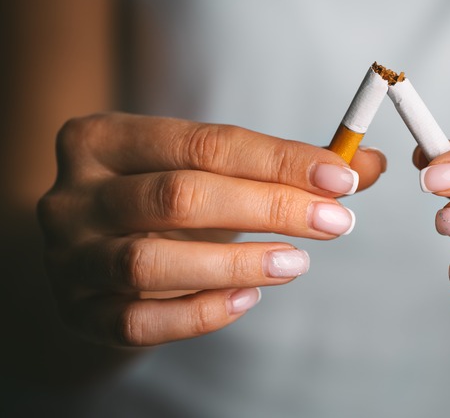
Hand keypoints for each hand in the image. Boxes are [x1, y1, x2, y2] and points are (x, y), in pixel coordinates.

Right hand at [37, 112, 384, 345]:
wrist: (98, 252)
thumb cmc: (168, 202)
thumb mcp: (214, 171)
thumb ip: (288, 166)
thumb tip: (368, 164)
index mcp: (103, 139)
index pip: (204, 142)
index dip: (279, 160)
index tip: (341, 177)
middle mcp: (73, 195)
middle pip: (179, 196)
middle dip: (269, 208)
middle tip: (335, 222)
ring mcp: (68, 258)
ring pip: (149, 262)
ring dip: (237, 262)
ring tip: (298, 264)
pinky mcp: (79, 312)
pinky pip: (138, 322)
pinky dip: (200, 312)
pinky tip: (249, 298)